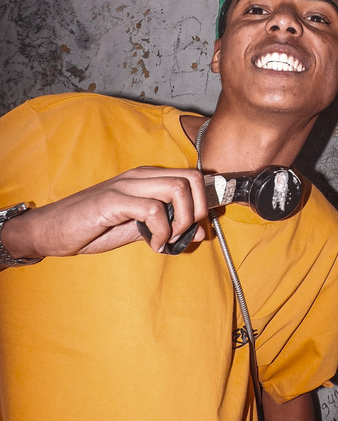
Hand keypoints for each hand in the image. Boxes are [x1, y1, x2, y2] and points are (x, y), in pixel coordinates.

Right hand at [1, 167, 207, 258]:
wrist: (50, 230)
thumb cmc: (94, 227)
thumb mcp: (139, 228)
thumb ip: (168, 227)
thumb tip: (200, 232)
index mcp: (148, 178)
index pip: (192, 176)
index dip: (203, 202)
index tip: (197, 227)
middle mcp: (140, 176)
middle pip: (191, 179)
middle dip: (197, 210)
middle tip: (184, 233)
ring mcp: (126, 186)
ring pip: (177, 189)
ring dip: (181, 221)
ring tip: (168, 239)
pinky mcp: (113, 200)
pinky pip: (153, 209)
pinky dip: (161, 232)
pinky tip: (153, 245)